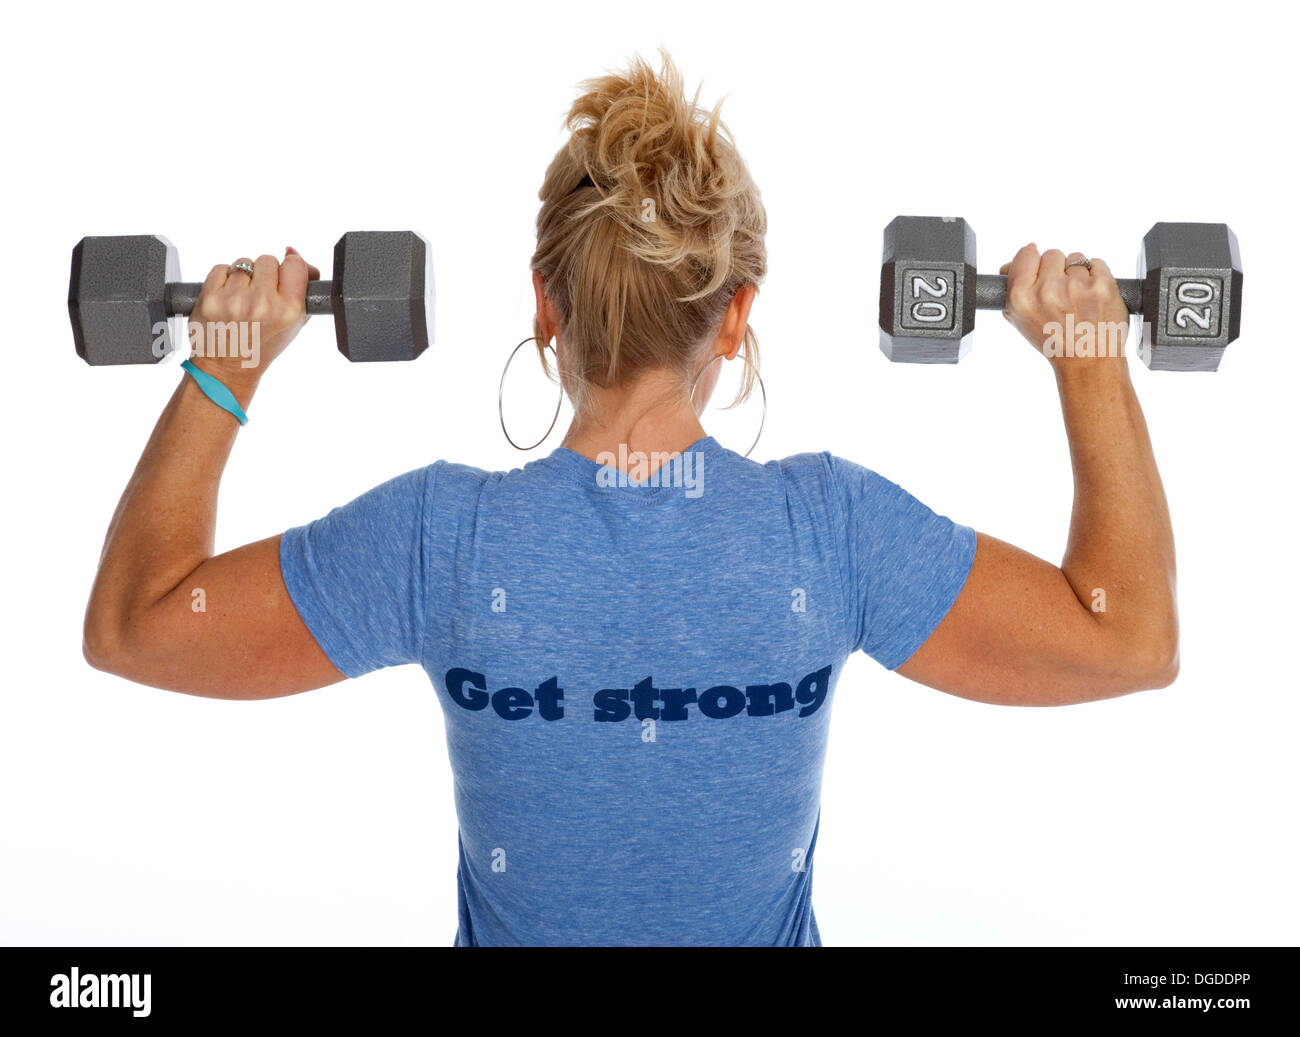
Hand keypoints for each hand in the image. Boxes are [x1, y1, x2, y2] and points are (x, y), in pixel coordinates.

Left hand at [186, 247, 320, 396]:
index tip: (285, 277)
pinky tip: (227, 298)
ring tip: (241, 299)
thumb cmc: (262, 345)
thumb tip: (291, 250)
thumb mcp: (294, 323)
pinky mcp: (210, 297)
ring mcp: (234, 300)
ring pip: (243, 263)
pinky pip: (221, 268)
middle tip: (260, 294)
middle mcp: (262, 305)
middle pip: (267, 259)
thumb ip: (300, 287)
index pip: (294, 264)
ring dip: (243, 277)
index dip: (290, 267)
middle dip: (264, 273)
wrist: (228, 367)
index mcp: (289, 311)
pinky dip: (223, 279)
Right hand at [1000, 244, 1130, 372]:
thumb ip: (1013, 291)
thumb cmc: (1056, 343)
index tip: (1038, 268)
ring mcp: (1076, 286)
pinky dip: (1097, 276)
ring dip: (1078, 273)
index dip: (1033, 260)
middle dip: (1057, 269)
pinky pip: (1097, 263)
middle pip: (1052, 254)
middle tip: (1061, 293)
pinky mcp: (1102, 285)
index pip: (1025, 255)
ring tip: (1078, 297)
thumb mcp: (1022, 322)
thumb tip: (1011, 265)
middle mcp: (1046, 290)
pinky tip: (1092, 295)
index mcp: (1021, 298)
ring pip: (1076, 258)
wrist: (1087, 361)